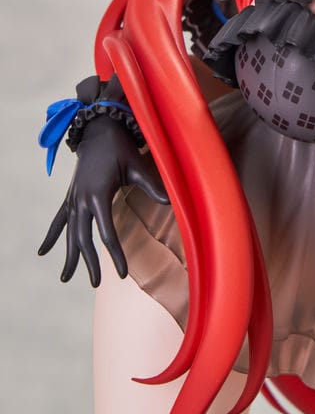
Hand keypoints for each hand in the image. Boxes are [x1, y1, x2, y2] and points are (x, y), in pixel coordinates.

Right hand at [38, 117, 167, 286]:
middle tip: (96, 283)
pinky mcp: (70, 196)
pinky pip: (59, 220)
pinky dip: (52, 236)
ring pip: (69, 233)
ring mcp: (73, 198)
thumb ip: (152, 186)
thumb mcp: (137, 165)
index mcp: (98, 194)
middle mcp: (81, 199)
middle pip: (83, 238)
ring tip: (65, 278)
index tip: (122, 273)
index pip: (106, 233)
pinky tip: (43, 252)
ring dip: (68, 255)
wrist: (99, 130)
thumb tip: (172, 203)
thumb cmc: (121, 148)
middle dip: (89, 262)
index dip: (115, 254)